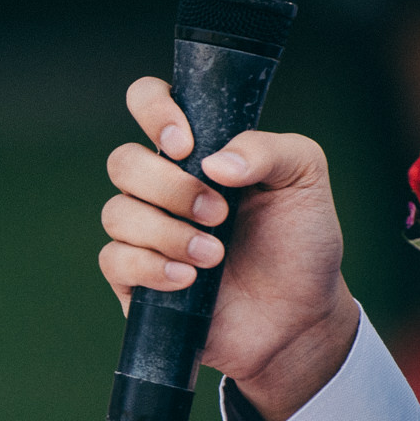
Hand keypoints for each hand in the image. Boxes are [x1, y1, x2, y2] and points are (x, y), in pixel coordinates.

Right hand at [98, 76, 359, 420]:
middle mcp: (163, 186)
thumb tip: (213, 161)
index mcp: (198, 150)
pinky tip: (189, 280)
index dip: (154, 110)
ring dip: (167, 233)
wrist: (300, 319)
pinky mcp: (135, 278)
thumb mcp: (305, 178)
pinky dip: (152, 267)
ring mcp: (146, 232)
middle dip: (169, 187)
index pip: (148, 101)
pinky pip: (115, 259)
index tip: (187, 144)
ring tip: (214, 257)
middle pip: (122, 162)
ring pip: (117, 213)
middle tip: (220, 214)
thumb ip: (269, 150)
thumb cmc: (300, 243)